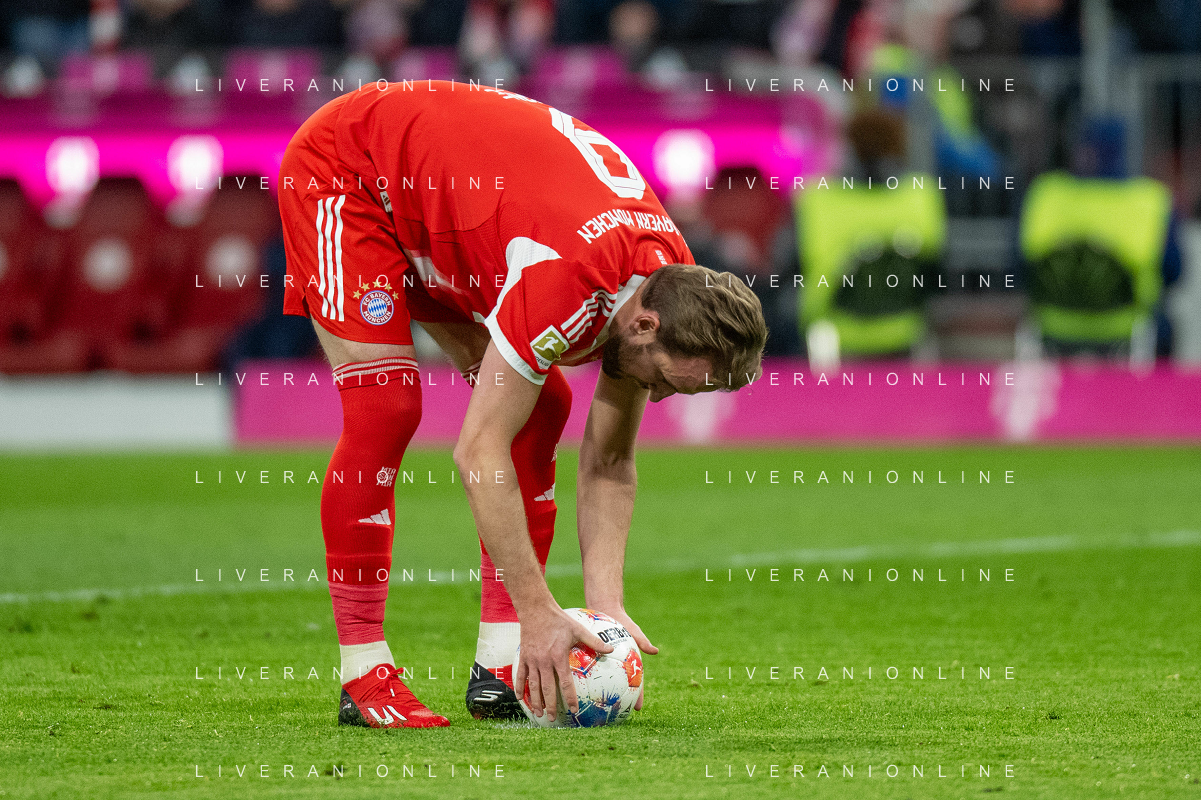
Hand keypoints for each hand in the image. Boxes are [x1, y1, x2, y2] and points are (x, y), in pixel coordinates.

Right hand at [515, 604, 612, 720]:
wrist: (535, 609)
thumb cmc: (559, 619)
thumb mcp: (578, 629)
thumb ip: (594, 641)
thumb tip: (611, 649)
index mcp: (558, 656)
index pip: (565, 682)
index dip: (569, 697)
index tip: (573, 710)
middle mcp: (544, 661)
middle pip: (547, 688)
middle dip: (550, 705)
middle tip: (552, 719)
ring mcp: (532, 660)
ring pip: (533, 685)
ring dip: (535, 701)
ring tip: (538, 713)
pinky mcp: (523, 656)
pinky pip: (520, 675)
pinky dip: (520, 687)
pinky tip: (520, 698)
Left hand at [588, 605, 656, 710]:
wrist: (606, 609)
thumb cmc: (622, 621)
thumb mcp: (633, 630)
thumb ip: (642, 641)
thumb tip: (655, 651)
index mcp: (630, 663)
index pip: (637, 683)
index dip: (638, 696)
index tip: (639, 708)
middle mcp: (618, 666)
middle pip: (621, 688)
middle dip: (620, 702)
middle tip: (616, 715)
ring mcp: (606, 664)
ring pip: (604, 682)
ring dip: (601, 695)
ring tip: (594, 709)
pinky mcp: (593, 659)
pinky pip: (590, 671)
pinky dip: (586, 680)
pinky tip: (577, 689)